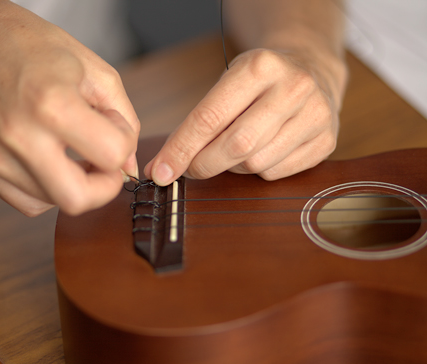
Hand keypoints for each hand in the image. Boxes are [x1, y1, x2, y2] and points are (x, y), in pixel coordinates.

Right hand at [0, 3, 138, 215]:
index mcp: (53, 103)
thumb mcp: (96, 71)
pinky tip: (49, 159)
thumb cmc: (38, 50)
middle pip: (77, 200)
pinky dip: (48, 190)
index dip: (124, 145)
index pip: (111, 155)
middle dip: (103, 187)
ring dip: (75, 184)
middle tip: (103, 163)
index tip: (113, 128)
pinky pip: (29, 202)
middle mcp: (19, 134)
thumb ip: (125, 120)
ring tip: (70, 147)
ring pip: (53, 203)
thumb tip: (128, 167)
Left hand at [144, 48, 345, 184]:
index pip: (210, 117)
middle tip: (190, 169)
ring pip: (257, 163)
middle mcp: (292, 88)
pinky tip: (259, 153)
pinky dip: (258, 171)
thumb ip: (199, 121)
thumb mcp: (228, 83)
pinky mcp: (327, 140)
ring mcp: (315, 114)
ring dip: (233, 167)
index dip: (180, 149)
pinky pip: (277, 173)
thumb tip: (165, 166)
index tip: (160, 171)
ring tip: (232, 151)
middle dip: (204, 164)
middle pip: (236, 146)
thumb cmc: (259, 82)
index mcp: (260, 67)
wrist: (311, 70)